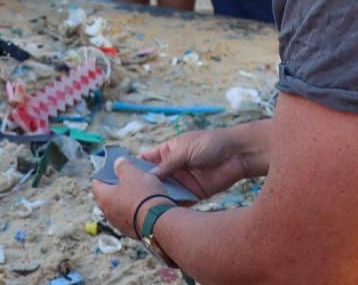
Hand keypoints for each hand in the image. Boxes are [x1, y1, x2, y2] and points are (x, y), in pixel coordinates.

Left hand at [91, 157, 179, 238]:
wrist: (160, 221)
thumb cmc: (143, 195)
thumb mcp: (132, 172)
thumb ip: (122, 165)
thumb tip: (118, 163)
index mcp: (103, 197)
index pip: (96, 182)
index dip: (104, 173)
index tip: (113, 167)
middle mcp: (108, 213)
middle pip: (109, 195)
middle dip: (119, 185)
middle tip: (130, 176)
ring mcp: (120, 224)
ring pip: (121, 206)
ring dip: (128, 198)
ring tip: (141, 189)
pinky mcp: (132, 231)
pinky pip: (131, 216)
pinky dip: (136, 209)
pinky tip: (147, 203)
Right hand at [139, 124, 270, 199]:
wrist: (237, 154)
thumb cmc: (210, 143)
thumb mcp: (184, 150)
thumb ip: (167, 164)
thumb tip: (147, 176)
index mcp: (167, 152)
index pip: (145, 160)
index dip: (133, 168)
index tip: (120, 177)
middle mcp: (172, 168)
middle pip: (153, 179)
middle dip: (143, 187)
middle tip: (129, 198)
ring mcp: (183, 181)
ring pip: (165, 192)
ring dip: (158, 198)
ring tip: (145, 208)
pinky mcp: (194, 194)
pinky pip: (179, 202)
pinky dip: (173, 206)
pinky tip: (164, 212)